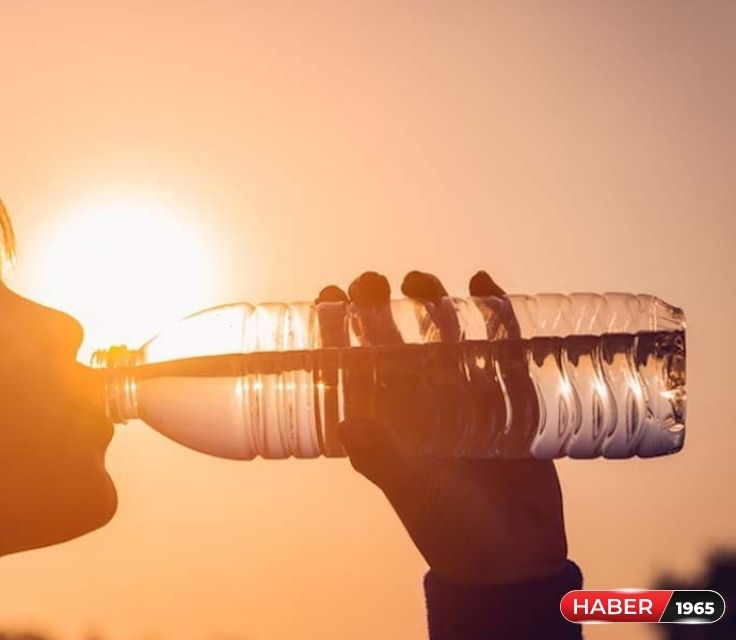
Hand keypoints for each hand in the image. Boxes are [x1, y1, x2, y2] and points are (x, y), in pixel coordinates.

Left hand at [319, 270, 568, 584]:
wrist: (513, 557)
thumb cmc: (450, 528)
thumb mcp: (412, 491)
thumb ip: (383, 458)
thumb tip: (348, 423)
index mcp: (386, 423)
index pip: (352, 366)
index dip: (336, 330)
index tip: (328, 295)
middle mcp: (419, 405)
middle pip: (394, 341)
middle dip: (380, 307)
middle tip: (371, 281)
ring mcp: (464, 397)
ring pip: (442, 336)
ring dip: (431, 304)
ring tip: (419, 280)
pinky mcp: (509, 397)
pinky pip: (500, 347)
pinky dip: (494, 314)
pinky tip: (483, 284)